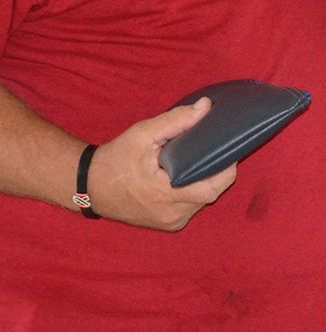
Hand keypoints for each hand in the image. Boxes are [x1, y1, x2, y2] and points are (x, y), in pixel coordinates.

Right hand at [86, 97, 235, 230]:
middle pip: (210, 194)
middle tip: (216, 148)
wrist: (90, 186)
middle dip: (217, 172)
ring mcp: (170, 223)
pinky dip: (194, 190)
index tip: (230, 148)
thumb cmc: (116, 158)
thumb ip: (176, 120)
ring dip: (205, 181)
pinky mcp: (167, 224)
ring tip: (203, 158)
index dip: (226, 169)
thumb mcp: (144, 134)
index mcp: (167, 195)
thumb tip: (206, 107)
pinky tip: (190, 173)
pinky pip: (191, 207)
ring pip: (202, 201)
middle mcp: (172, 215)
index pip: (212, 188)